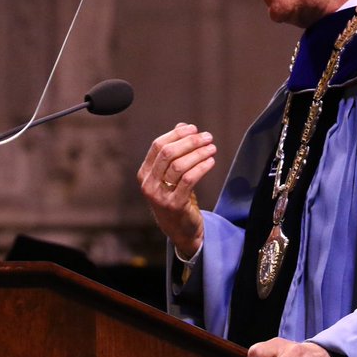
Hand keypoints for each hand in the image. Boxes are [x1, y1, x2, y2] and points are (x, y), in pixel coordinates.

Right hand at [136, 123, 216, 255]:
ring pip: (179, 166)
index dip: (177, 134)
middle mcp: (148, 184)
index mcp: (145, 173)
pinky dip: (201, 167)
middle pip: (168, 153)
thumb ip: (175, 151)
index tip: (194, 129)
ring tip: (212, 148)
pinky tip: (211, 161)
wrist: (180, 230)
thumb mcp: (171, 175)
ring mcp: (160, 196)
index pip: (158, 146)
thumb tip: (183, 126)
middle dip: (190, 142)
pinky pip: (189, 180)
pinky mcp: (174, 205)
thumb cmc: (176, 197)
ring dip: (198, 153)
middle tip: (207, 137)